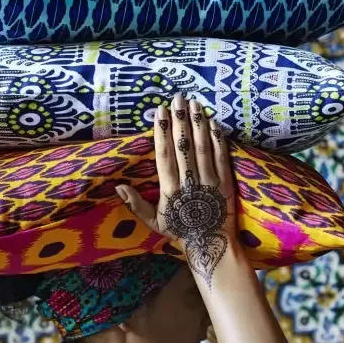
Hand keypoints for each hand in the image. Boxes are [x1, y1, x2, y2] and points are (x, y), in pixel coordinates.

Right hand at [116, 94, 238, 286]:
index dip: (162, 131)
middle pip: (183, 145)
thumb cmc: (180, 231)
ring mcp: (209, 180)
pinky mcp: (225, 182)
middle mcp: (189, 181)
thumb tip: (118, 187)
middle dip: (180, 119)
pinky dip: (217, 138)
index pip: (164, 154)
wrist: (211, 244)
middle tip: (178, 98)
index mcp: (170, 189)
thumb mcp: (154, 222)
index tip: (160, 112)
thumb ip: (136, 204)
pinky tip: (213, 123)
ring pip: (202, 146)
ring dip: (198, 123)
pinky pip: (221, 156)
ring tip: (194, 103)